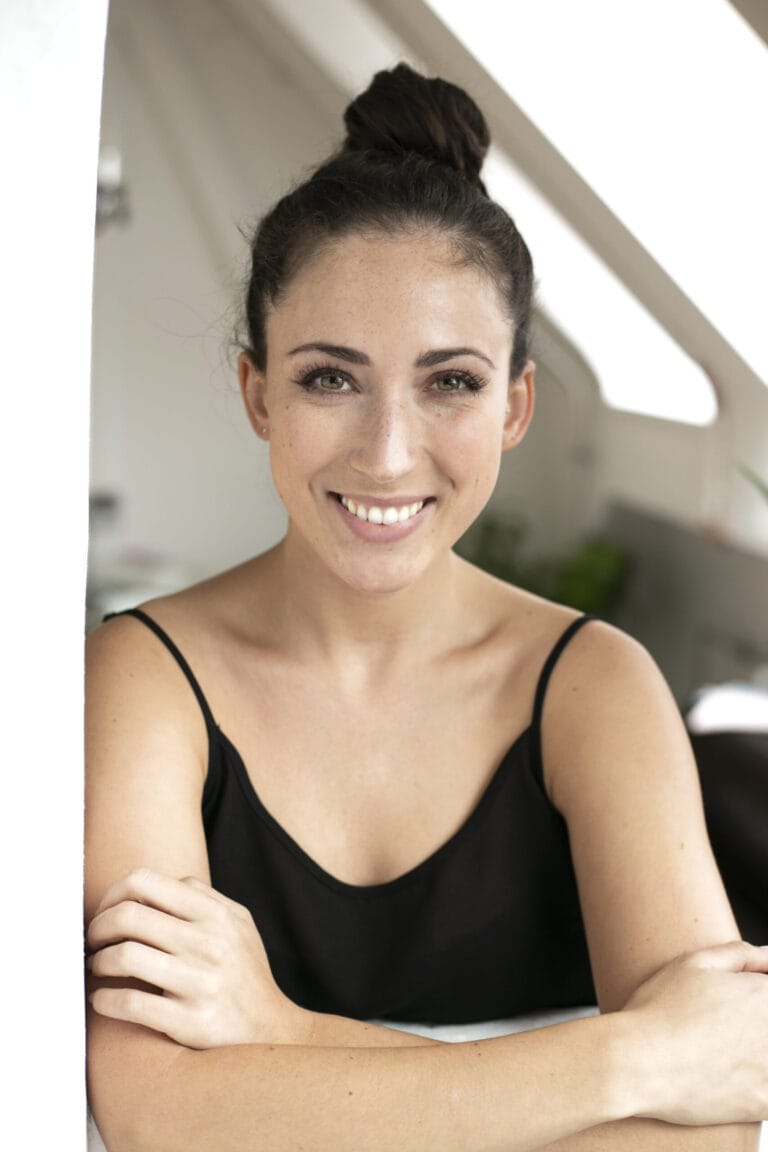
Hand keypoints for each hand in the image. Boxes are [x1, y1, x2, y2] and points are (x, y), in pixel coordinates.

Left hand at [87, 869, 311, 1049]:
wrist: (271, 1029)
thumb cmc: (245, 972)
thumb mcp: (238, 923)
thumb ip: (202, 897)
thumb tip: (154, 884)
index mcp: (215, 913)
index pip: (144, 881)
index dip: (112, 895)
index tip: (106, 913)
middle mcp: (209, 943)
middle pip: (128, 916)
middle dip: (97, 928)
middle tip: (92, 942)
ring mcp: (200, 983)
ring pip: (124, 957)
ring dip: (97, 962)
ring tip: (97, 968)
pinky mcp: (190, 1022)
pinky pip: (130, 1004)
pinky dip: (104, 1000)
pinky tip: (103, 1000)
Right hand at [623, 940, 767, 1125]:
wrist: (637, 1064)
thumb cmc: (659, 1010)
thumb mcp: (693, 963)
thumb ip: (740, 954)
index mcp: (763, 994)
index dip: (753, 999)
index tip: (732, 1009)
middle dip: (752, 1029)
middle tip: (720, 1032)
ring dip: (753, 1057)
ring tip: (721, 1055)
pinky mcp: (764, 1103)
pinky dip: (754, 1088)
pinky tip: (726, 1082)